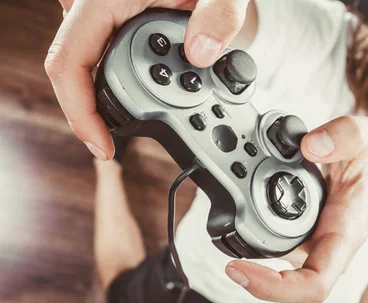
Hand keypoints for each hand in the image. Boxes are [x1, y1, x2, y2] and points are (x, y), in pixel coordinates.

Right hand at [46, 0, 250, 159]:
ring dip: (134, 96)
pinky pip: (114, 62)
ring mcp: (104, 20)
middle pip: (81, 72)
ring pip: (98, 70)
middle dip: (117, 107)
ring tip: (183, 96)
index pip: (70, 59)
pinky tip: (173, 85)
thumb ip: (217, 15)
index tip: (101, 145)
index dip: (80, 110)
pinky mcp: (117, 27)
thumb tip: (201, 53)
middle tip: (169, 119)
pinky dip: (142, 83)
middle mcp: (96, 9)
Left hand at [225, 116, 367, 302]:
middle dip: (255, 280)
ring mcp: (310, 253)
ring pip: (276, 275)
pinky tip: (235, 222)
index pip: (314, 284)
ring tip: (225, 232)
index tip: (239, 271)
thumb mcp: (366, 140)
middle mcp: (324, 254)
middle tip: (227, 261)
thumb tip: (310, 146)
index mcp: (343, 237)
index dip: (275, 288)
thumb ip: (346, 135)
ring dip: (250, 264)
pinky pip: (272, 255)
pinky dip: (251, 245)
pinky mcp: (298, 246)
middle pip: (289, 289)